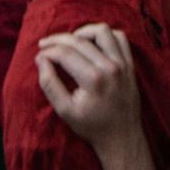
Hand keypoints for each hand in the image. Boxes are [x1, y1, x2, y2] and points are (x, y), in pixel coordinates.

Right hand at [36, 23, 140, 148]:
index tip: (39, 56)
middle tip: (44, 45)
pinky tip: (92, 43)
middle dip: (57, 40)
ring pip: (102, 31)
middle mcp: (110, 67)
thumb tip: (40, 59)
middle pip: (79, 40)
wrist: (122, 137)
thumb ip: (50, 84)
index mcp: (93, 79)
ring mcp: (123, 64)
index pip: (64, 53)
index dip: (48, 51)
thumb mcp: (64, 111)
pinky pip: (120, 38)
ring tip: (69, 41)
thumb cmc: (91, 126)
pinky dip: (105, 35)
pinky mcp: (130, 65)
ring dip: (82, 32)